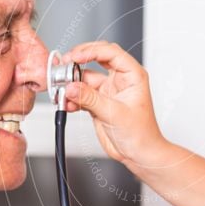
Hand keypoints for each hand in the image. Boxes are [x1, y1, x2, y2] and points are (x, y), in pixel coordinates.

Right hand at [61, 41, 168, 168]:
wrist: (139, 154)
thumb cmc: (141, 134)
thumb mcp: (115, 113)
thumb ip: (91, 99)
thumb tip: (72, 87)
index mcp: (132, 75)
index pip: (111, 52)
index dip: (91, 51)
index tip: (75, 56)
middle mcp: (120, 80)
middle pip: (96, 59)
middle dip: (78, 60)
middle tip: (64, 64)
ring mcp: (108, 90)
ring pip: (85, 78)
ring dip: (72, 83)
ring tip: (63, 91)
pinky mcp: (98, 102)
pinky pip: (80, 94)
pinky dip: (72, 98)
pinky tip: (67, 104)